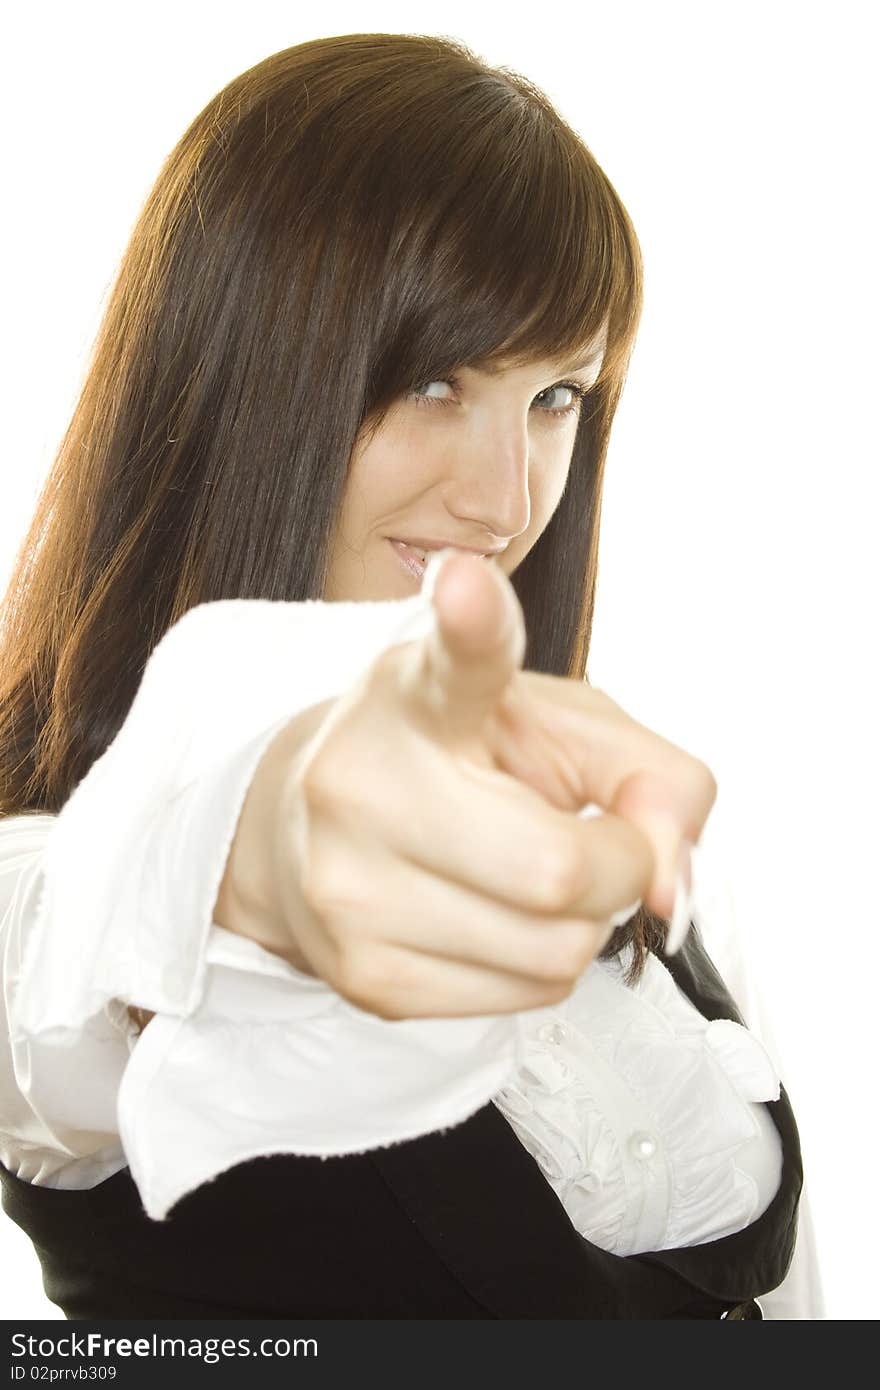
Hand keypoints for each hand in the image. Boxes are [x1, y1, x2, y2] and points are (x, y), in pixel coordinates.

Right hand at [269, 551, 716, 1018]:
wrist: (316, 832)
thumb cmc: (459, 765)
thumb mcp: (567, 731)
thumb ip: (654, 774)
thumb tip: (669, 878)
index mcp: (417, 695)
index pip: (453, 661)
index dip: (469, 621)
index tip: (467, 584)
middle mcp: (364, 784)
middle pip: (558, 868)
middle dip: (617, 865)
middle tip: (593, 836)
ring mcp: (350, 888)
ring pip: (554, 950)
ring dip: (580, 921)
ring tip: (524, 873)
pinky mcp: (361, 976)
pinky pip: (526, 997)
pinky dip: (541, 963)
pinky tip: (492, 916)